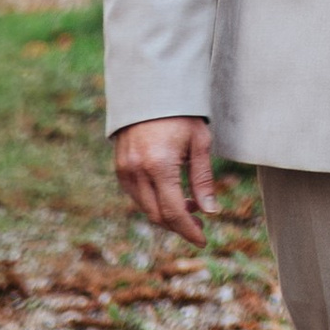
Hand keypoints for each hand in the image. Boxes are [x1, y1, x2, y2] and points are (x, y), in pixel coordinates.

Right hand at [113, 116, 214, 246]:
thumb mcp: (200, 143)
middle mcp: (138, 171)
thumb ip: (203, 180)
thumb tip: (210, 211)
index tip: (202, 240)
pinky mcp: (119, 167)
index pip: (174, 212)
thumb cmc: (181, 114)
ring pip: (144, 207)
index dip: (189, 231)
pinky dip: (152, 202)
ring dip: (166, 214)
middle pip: (157, 215)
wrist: (151, 90)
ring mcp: (125, 170)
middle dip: (179, 225)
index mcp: (160, 165)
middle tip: (200, 223)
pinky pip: (135, 195)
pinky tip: (170, 194)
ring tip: (189, 205)